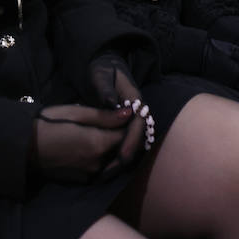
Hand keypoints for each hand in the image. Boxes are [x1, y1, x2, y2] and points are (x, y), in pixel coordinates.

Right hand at [29, 104, 133, 183]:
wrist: (24, 147)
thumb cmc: (48, 122)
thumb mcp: (76, 113)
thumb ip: (104, 116)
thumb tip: (129, 113)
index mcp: (98, 144)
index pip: (127, 135)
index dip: (129, 124)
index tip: (126, 115)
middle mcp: (98, 163)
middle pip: (122, 150)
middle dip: (124, 137)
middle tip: (118, 123)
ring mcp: (90, 174)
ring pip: (113, 161)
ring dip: (115, 149)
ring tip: (107, 134)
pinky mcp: (83, 180)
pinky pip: (101, 169)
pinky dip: (104, 159)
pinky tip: (94, 147)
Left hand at [87, 53, 148, 173]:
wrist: (105, 65)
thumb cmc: (102, 69)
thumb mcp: (100, 75)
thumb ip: (104, 88)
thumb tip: (110, 102)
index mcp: (134, 99)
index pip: (137, 124)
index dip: (131, 141)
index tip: (122, 157)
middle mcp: (137, 110)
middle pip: (138, 137)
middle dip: (128, 154)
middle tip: (113, 171)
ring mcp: (133, 117)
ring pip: (133, 140)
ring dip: (124, 156)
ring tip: (108, 172)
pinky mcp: (125, 122)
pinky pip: (125, 139)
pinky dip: (119, 151)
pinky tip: (107, 164)